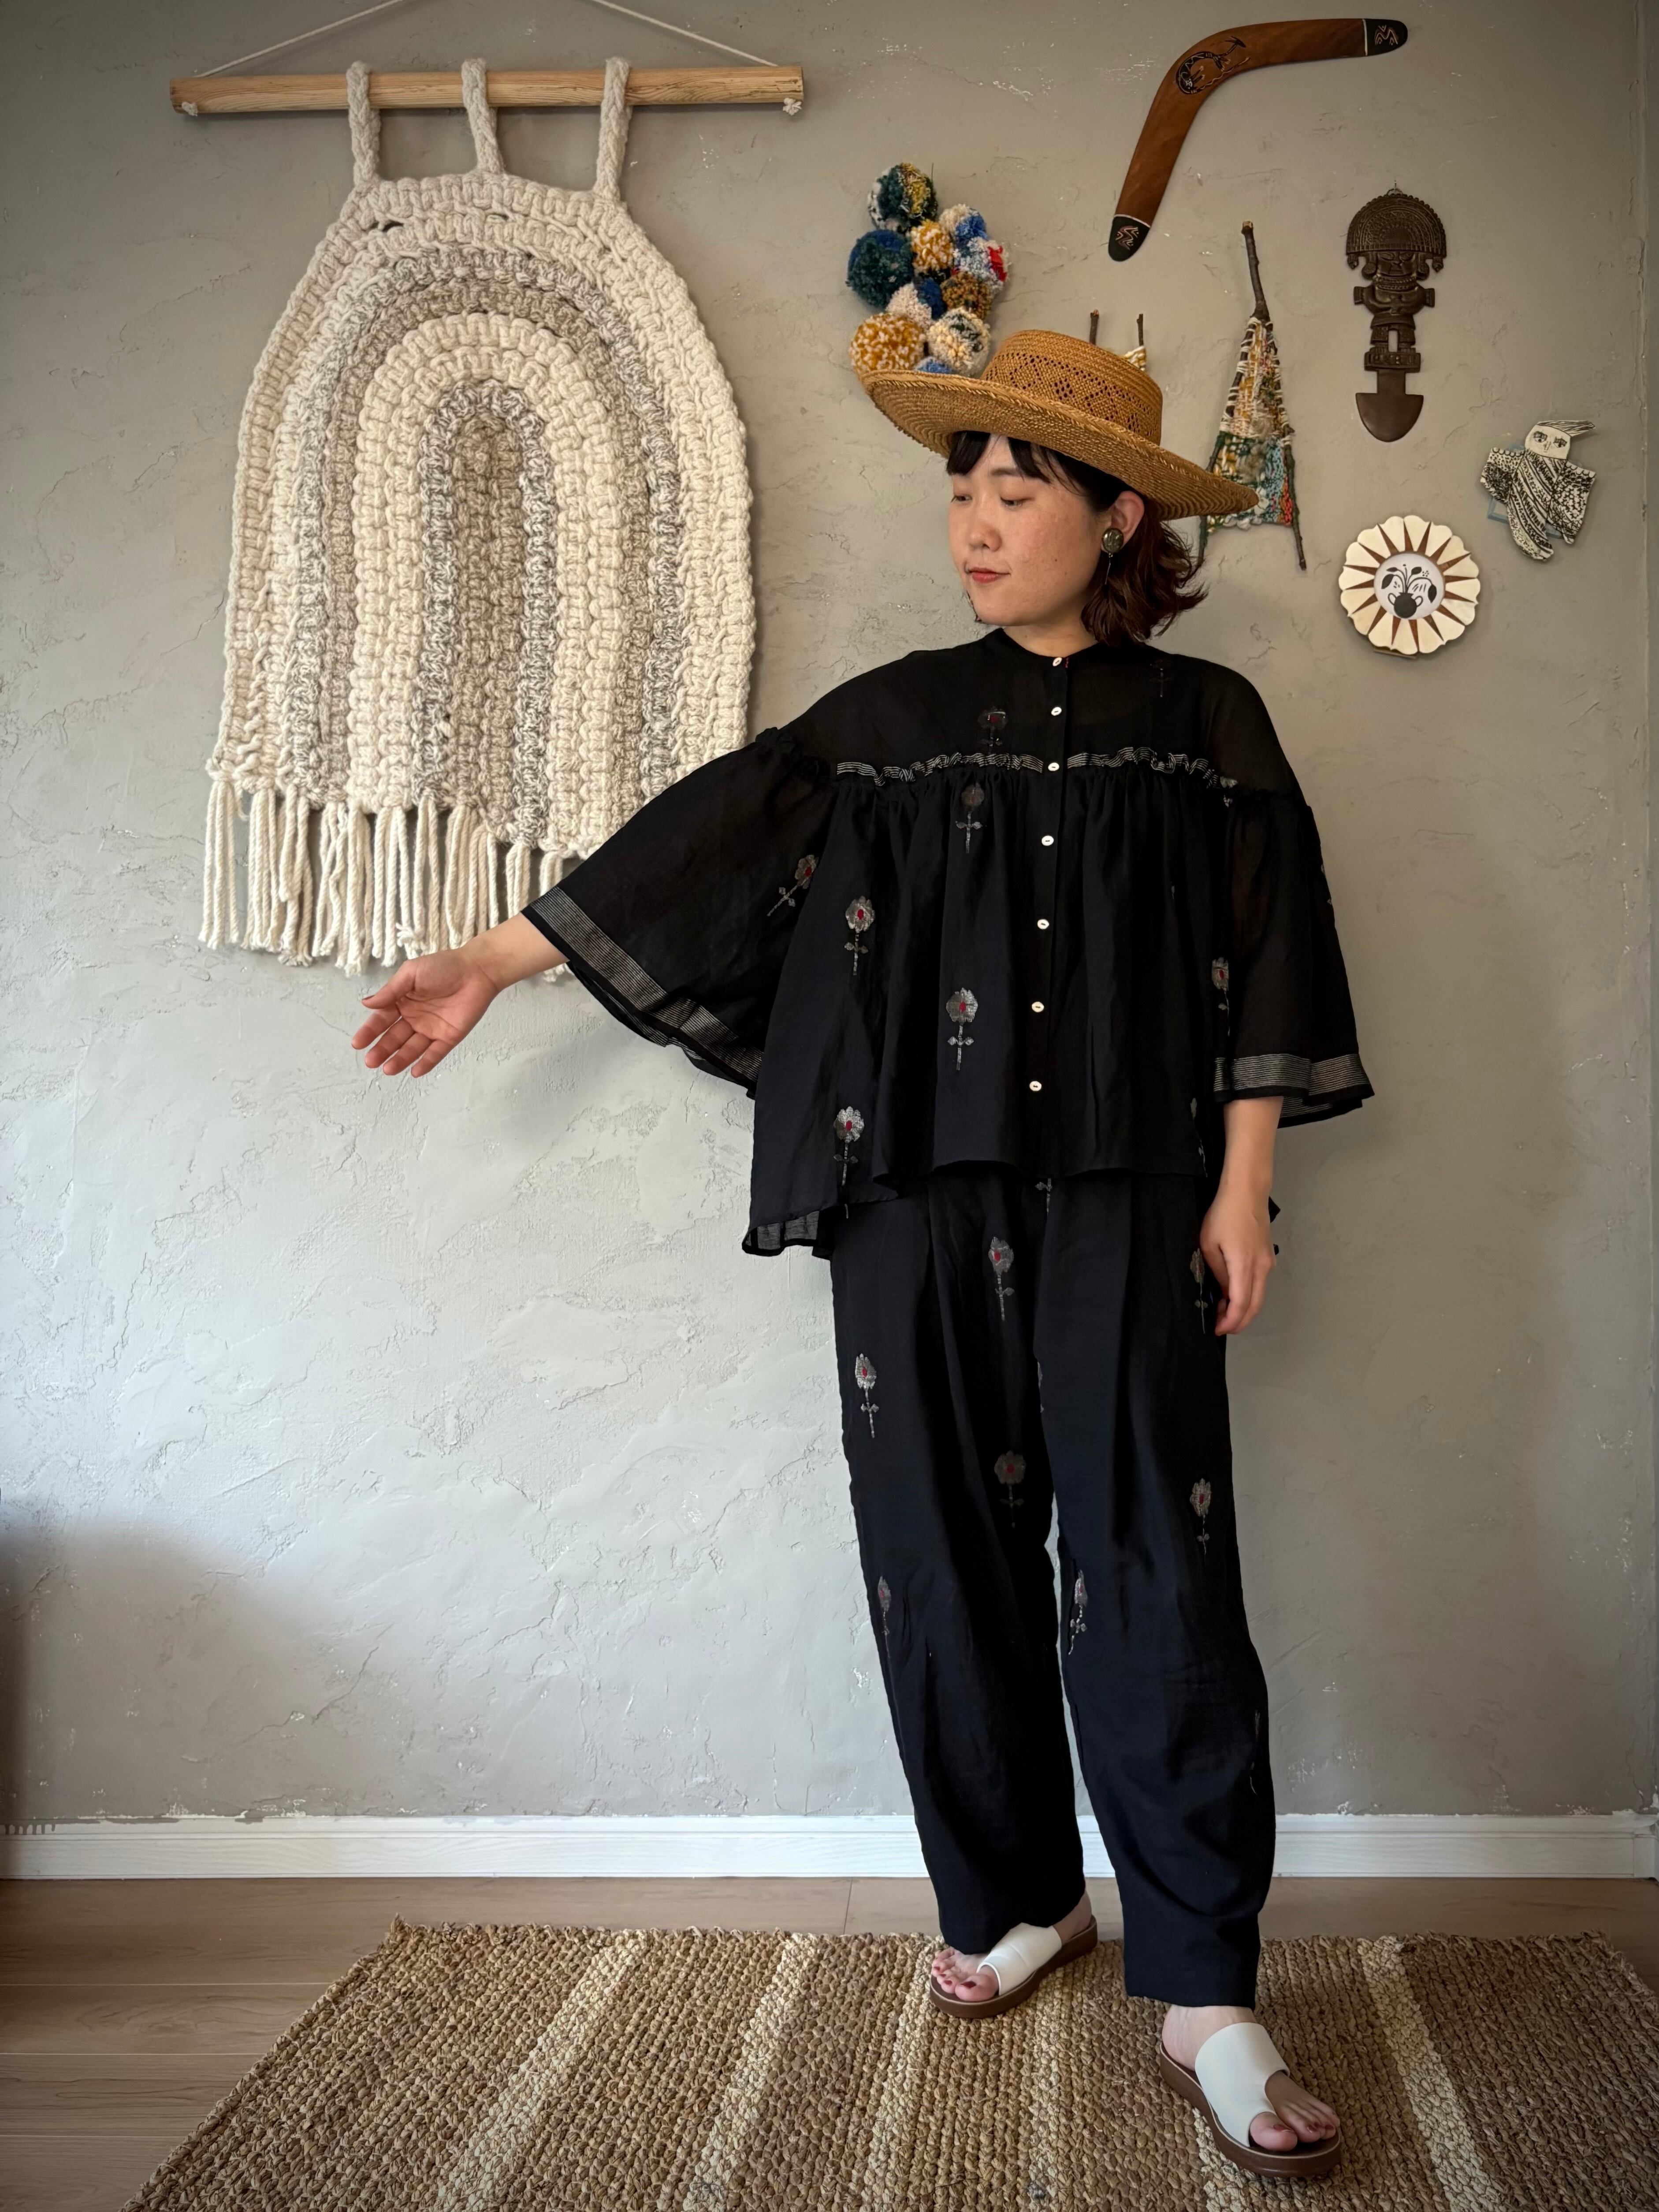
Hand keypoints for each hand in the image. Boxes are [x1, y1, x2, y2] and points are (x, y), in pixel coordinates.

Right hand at [351, 948, 500, 1076]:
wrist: (477, 970)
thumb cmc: (443, 967)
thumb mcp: (411, 974)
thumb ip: (390, 991)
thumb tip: (366, 1004)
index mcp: (402, 1002)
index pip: (382, 1020)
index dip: (370, 1031)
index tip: (357, 1043)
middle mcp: (414, 1018)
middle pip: (394, 1037)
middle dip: (382, 1049)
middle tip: (370, 1061)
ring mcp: (431, 1029)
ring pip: (412, 1048)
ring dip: (400, 1059)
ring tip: (387, 1070)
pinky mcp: (449, 1037)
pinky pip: (435, 1053)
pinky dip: (426, 1062)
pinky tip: (414, 1071)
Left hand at [1199, 1181, 1275, 1333]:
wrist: (1247, 1191)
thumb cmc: (1224, 1214)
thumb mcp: (1209, 1244)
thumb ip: (1217, 1272)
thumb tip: (1223, 1293)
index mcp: (1245, 1265)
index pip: (1241, 1304)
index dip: (1230, 1321)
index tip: (1217, 1329)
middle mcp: (1262, 1268)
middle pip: (1255, 1306)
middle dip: (1239, 1322)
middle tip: (1221, 1327)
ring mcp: (1268, 1263)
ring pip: (1259, 1297)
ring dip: (1244, 1310)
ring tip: (1224, 1312)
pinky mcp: (1268, 1257)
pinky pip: (1260, 1284)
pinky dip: (1249, 1296)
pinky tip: (1233, 1294)